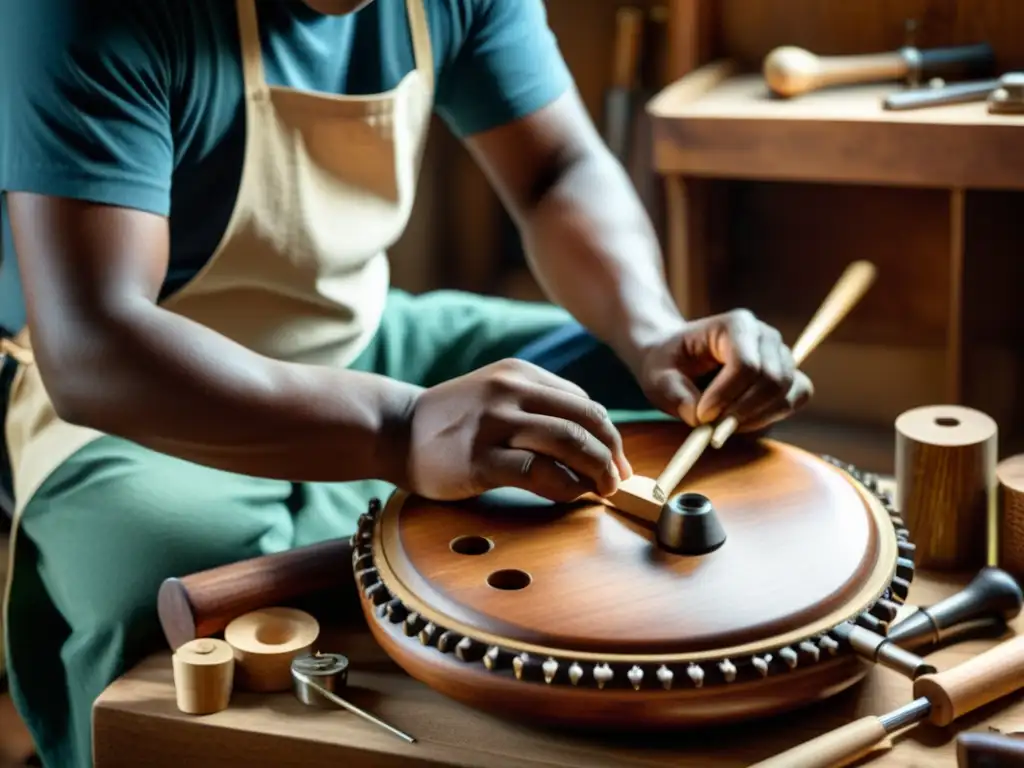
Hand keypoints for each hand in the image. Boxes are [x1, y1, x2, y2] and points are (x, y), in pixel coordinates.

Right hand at [404, 359, 632, 501]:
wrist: (394, 429)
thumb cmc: (451, 420)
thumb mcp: (495, 394)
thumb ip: (537, 407)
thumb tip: (590, 441)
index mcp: (520, 374)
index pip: (583, 402)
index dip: (608, 434)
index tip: (617, 460)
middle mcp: (510, 391)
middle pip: (583, 419)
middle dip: (611, 453)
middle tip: (619, 479)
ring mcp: (494, 423)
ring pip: (567, 441)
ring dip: (595, 469)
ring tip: (602, 489)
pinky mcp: (479, 458)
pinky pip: (536, 471)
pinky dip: (563, 486)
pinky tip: (569, 495)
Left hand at [637, 309, 812, 431]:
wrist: (679, 358)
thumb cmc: (670, 363)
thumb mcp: (658, 376)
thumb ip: (675, 394)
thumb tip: (698, 416)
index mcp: (736, 324)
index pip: (746, 364)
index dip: (726, 396)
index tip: (701, 416)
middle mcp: (765, 335)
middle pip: (772, 380)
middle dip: (742, 411)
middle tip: (713, 427)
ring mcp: (781, 355)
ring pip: (787, 392)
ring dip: (755, 417)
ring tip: (723, 425)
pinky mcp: (788, 376)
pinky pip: (796, 398)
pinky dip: (771, 416)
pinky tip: (742, 422)